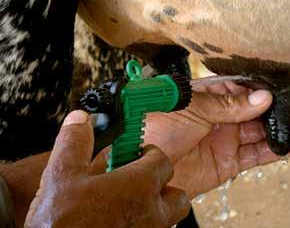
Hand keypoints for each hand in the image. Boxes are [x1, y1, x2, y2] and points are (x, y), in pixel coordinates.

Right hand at [25, 111, 189, 227]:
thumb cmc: (62, 223)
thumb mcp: (62, 174)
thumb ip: (75, 142)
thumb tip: (81, 121)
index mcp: (139, 187)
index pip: (162, 160)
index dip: (150, 153)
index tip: (139, 152)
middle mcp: (151, 213)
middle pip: (177, 195)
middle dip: (163, 184)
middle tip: (142, 178)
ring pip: (167, 217)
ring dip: (156, 206)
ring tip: (132, 200)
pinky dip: (144, 223)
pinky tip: (120, 218)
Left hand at [144, 75, 289, 197]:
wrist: (137, 166)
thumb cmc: (153, 127)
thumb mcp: (189, 106)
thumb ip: (226, 103)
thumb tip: (262, 96)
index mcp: (208, 95)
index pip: (246, 86)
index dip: (271, 85)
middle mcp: (219, 115)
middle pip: (260, 108)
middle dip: (286, 104)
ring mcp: (224, 138)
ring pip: (263, 131)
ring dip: (288, 125)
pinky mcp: (227, 162)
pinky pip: (256, 155)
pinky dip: (277, 150)